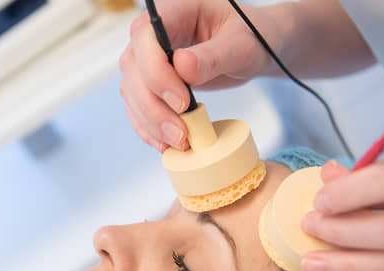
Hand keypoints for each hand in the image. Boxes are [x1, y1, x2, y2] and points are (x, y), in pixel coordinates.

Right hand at [118, 0, 276, 151]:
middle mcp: (152, 34)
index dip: (156, 72)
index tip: (182, 101)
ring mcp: (147, 59)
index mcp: (173, 11)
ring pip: (132, 92)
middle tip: (181, 133)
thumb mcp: (241, 45)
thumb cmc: (251, 37)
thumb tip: (182, 66)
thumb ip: (214, 55)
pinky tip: (166, 144)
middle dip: (153, 106)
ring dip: (151, 122)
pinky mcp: (151, 83)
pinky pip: (138, 107)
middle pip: (133, 69)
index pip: (145, 37)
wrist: (251, 49)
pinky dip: (149, 129)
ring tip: (180, 142)